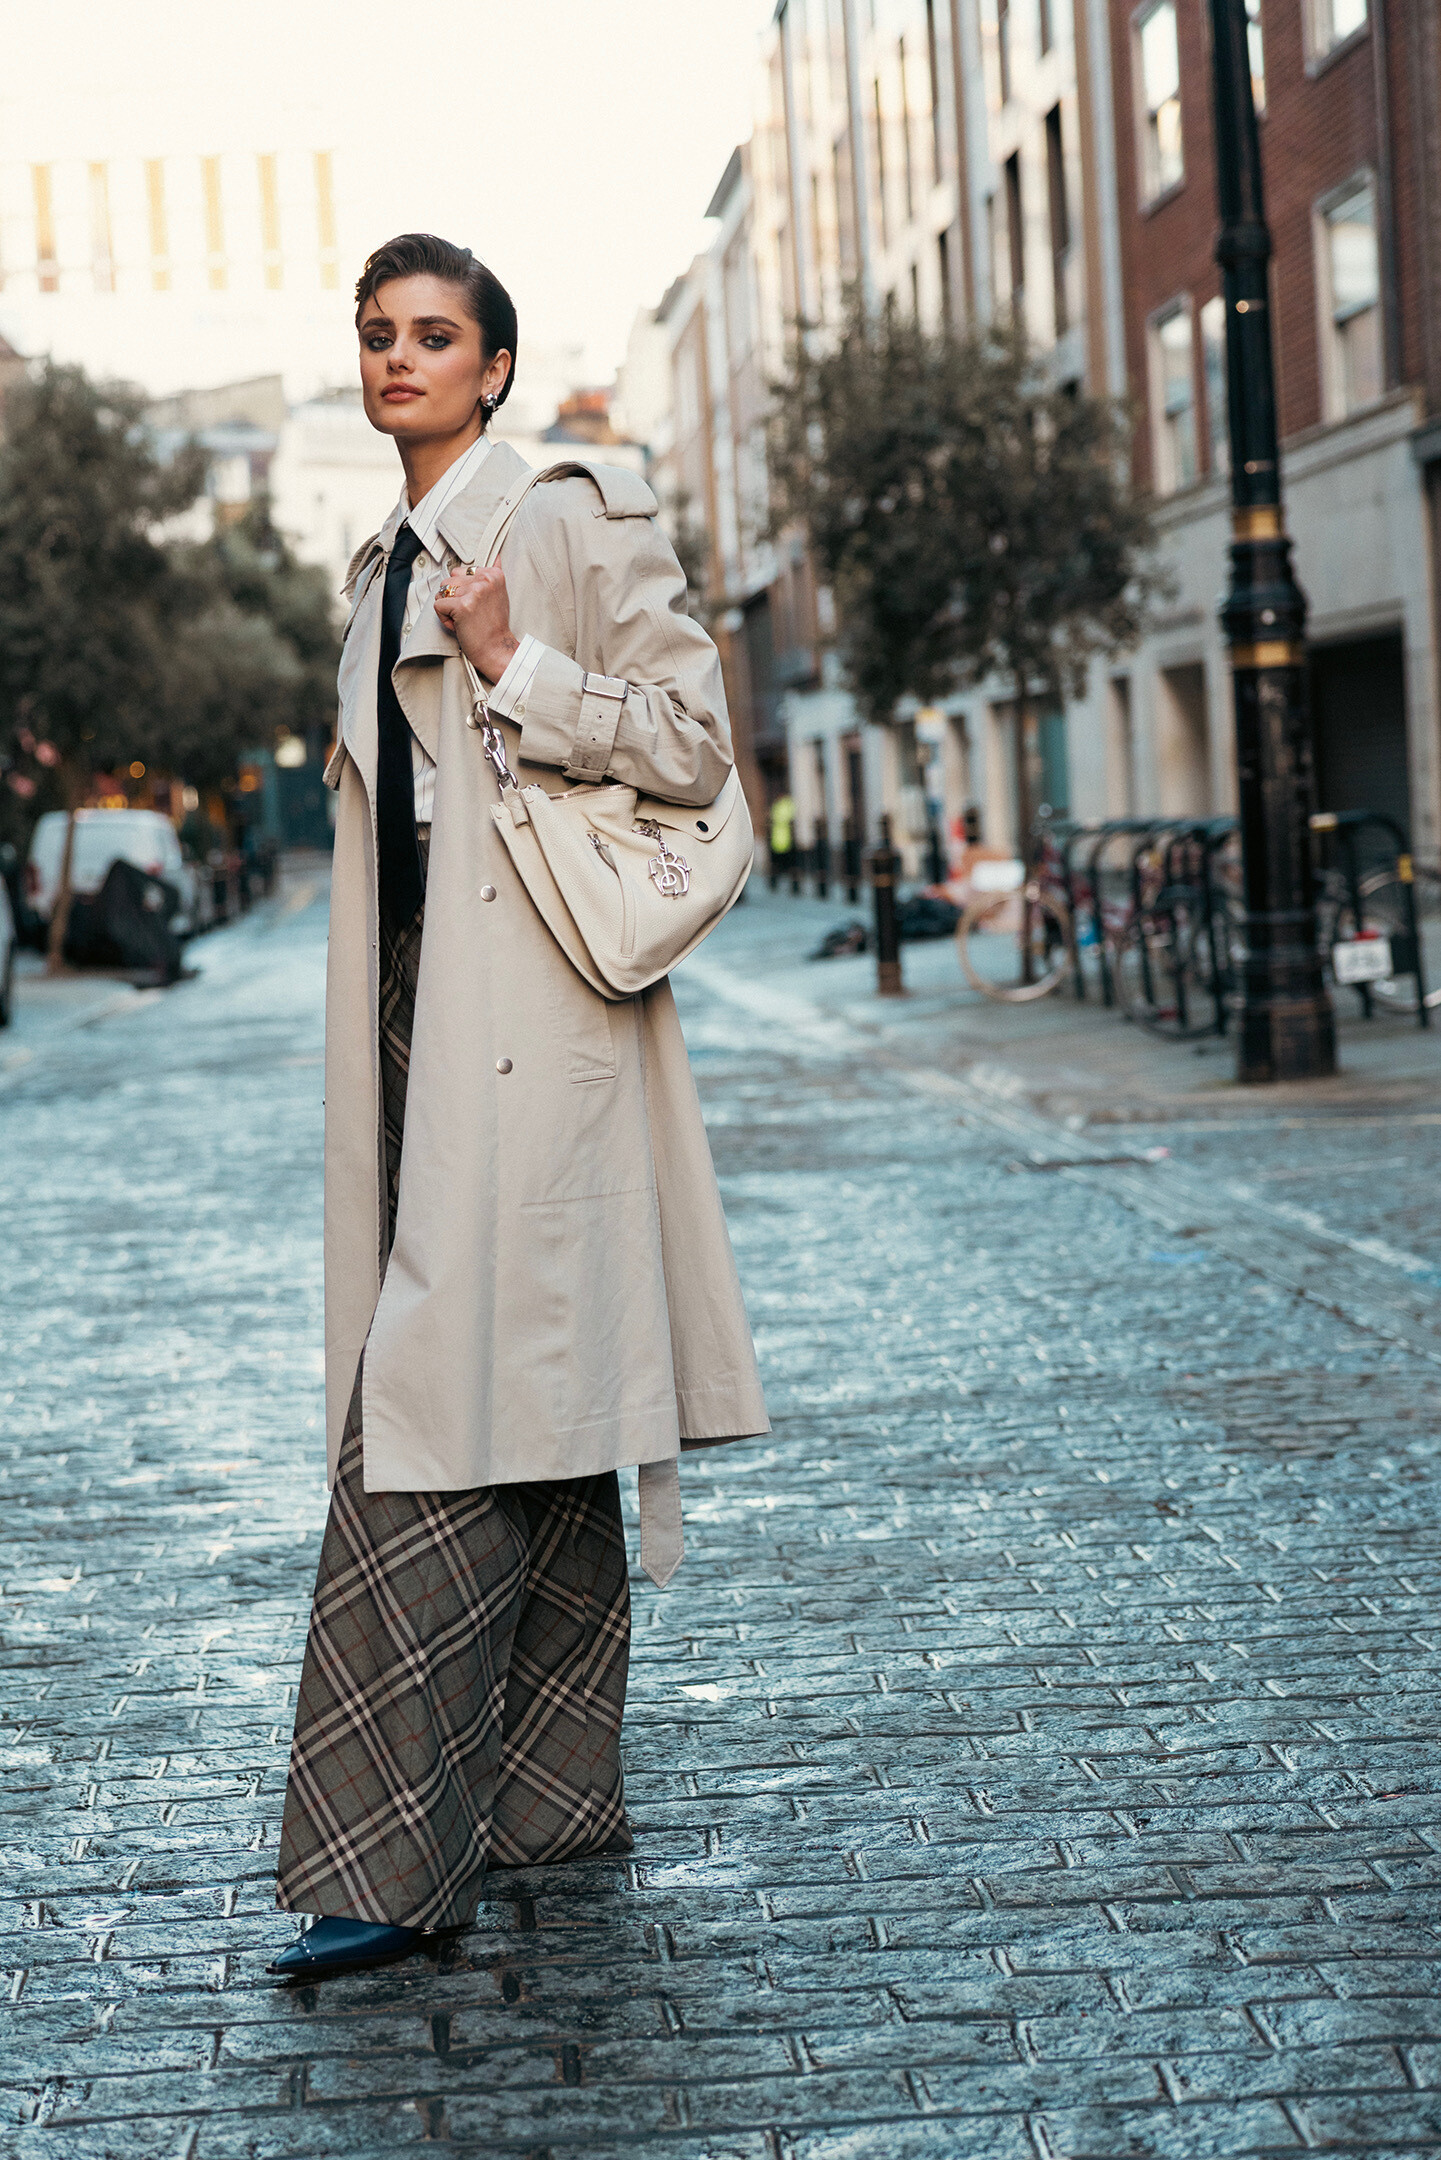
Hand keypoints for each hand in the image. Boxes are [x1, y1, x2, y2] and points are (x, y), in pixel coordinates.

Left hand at [434, 563, 519, 683]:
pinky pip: (438, 606)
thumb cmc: (494, 626)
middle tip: (470, 614)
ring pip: (442, 592)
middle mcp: (485, 580)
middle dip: (453, 599)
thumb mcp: (498, 594)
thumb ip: (492, 575)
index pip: (460, 572)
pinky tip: (459, 625)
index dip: (463, 591)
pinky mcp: (462, 605)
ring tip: (465, 620)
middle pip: (449, 581)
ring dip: (448, 609)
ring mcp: (474, 592)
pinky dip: (444, 619)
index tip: (477, 605)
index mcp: (494, 574)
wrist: (496, 649)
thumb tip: (497, 556)